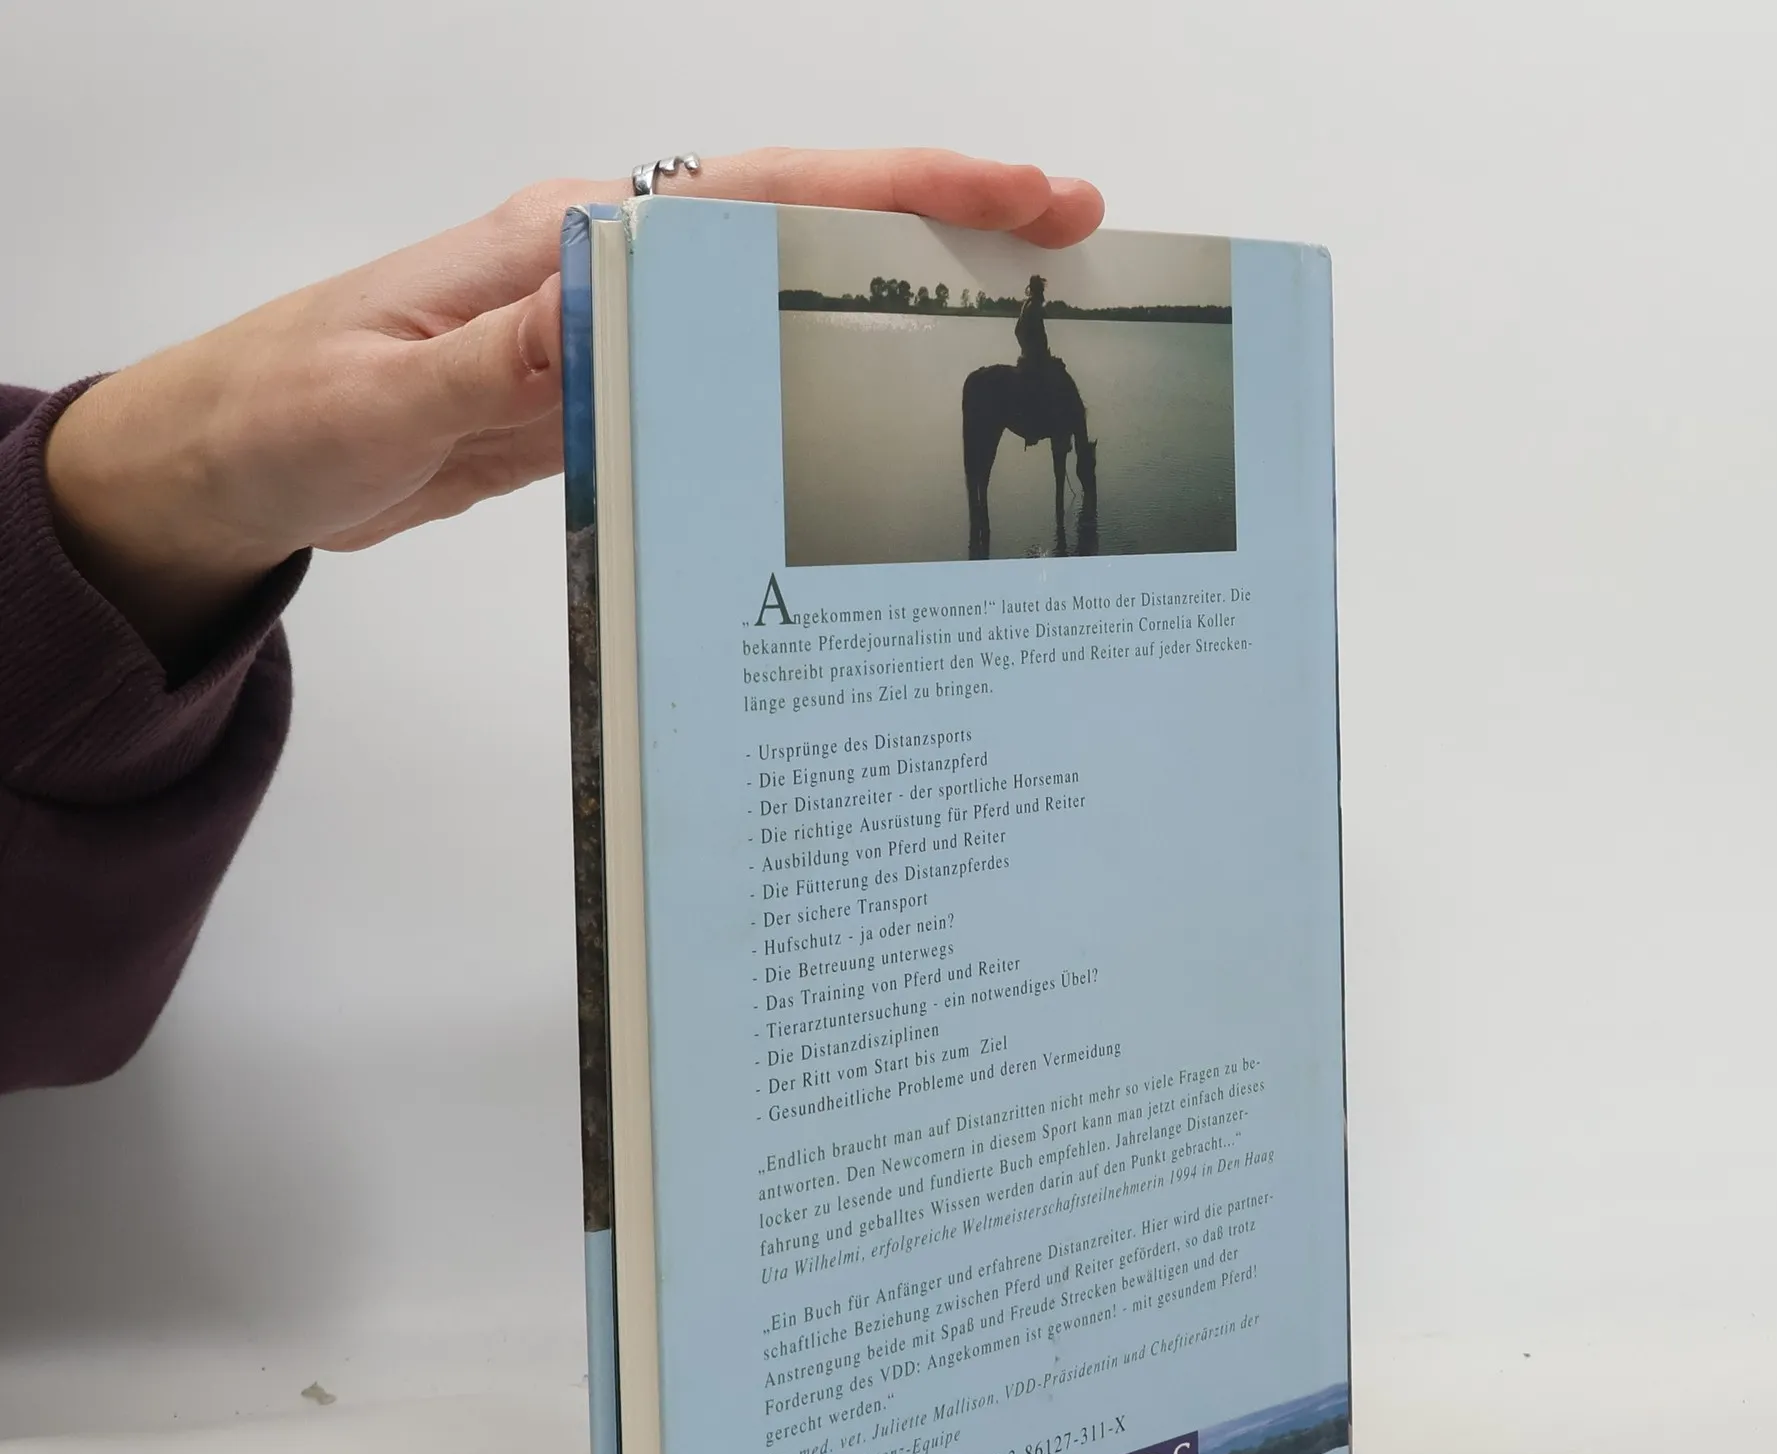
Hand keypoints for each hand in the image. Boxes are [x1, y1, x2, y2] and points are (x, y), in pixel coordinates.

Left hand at [44, 149, 1104, 670]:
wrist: (229, 467)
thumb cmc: (277, 412)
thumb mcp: (379, 394)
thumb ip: (501, 353)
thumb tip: (623, 299)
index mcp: (562, 245)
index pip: (756, 195)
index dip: (892, 185)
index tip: (1013, 189)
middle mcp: (605, 276)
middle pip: (799, 230)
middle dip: (937, 222)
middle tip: (1069, 232)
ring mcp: (612, 342)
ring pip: (778, 308)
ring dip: (892, 308)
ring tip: (1011, 325)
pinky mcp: (600, 404)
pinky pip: (729, 387)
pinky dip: (810, 390)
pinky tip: (877, 423)